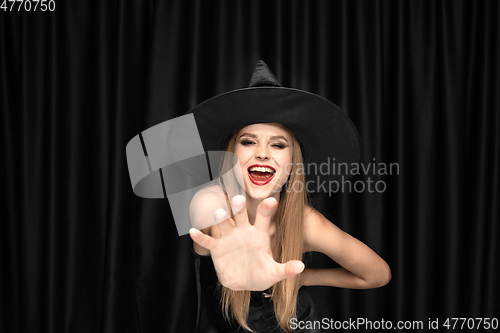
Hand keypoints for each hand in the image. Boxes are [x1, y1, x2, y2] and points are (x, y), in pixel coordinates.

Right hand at [189, 195, 304, 290]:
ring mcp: (229, 237)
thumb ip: (286, 269)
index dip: (267, 209)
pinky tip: (193, 231)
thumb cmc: (261, 274)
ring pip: (224, 223)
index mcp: (259, 234)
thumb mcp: (274, 273)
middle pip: (241, 214)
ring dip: (220, 217)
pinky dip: (200, 236)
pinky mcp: (217, 247)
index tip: (271, 200)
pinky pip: (208, 240)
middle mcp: (243, 230)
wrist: (243, 282)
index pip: (264, 218)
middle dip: (239, 206)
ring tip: (218, 212)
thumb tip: (300, 266)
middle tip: (239, 199)